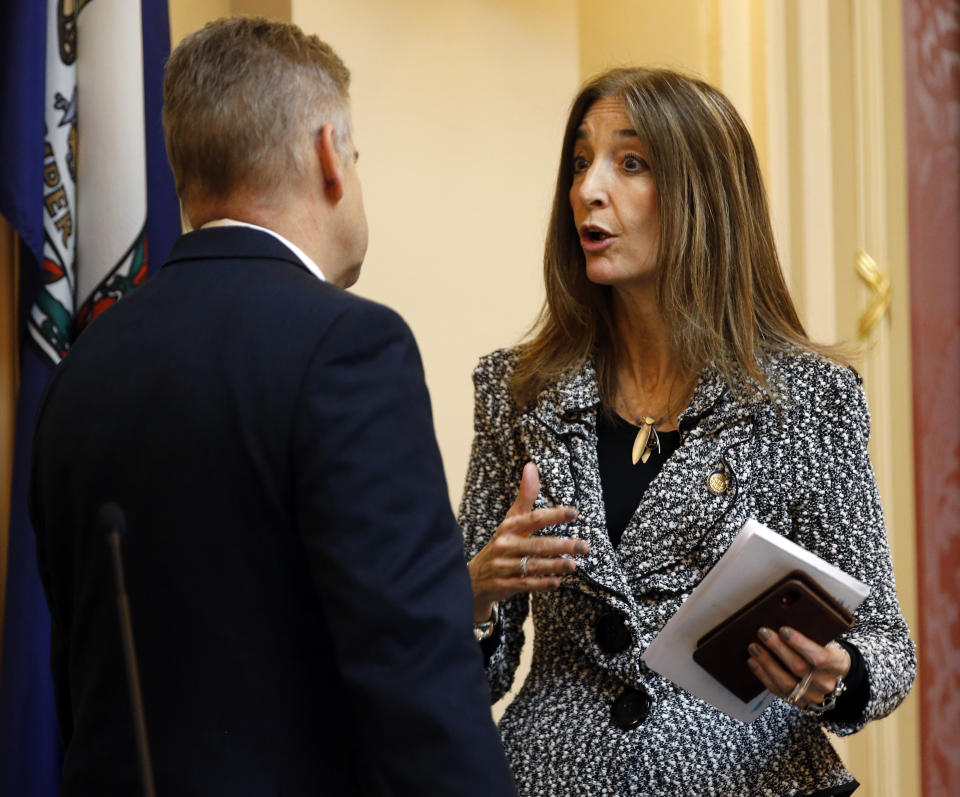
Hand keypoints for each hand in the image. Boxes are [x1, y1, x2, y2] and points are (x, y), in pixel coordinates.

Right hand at [467, 462, 585, 622]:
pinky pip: (525, 584)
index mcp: (508, 527)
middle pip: (537, 545)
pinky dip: (541, 584)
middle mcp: (505, 545)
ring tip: (573, 565)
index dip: (554, 515)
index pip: (533, 519)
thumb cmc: (502, 543)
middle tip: (584, 546)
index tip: (574, 513)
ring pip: (532, 565)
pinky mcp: (503, 585)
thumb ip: (525, 495)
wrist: (474, 577)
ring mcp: (503, 566)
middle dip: (562, 546)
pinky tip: (556, 582)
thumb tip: (531, 466)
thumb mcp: (511, 519)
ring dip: (554, 565)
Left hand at [747, 626, 851, 707]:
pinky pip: (778, 690)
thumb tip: (786, 607)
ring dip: (767, 663)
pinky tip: (753, 662)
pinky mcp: (798, 702)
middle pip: (800, 668)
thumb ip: (811, 632)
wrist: (831, 675)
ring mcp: (812, 696)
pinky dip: (763, 675)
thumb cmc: (824, 651)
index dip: (800, 644)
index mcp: (837, 665)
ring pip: (786, 682)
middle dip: (778, 649)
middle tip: (763, 632)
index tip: (783, 630)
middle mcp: (826, 683)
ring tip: (754, 647)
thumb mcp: (826, 641)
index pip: (820, 657)